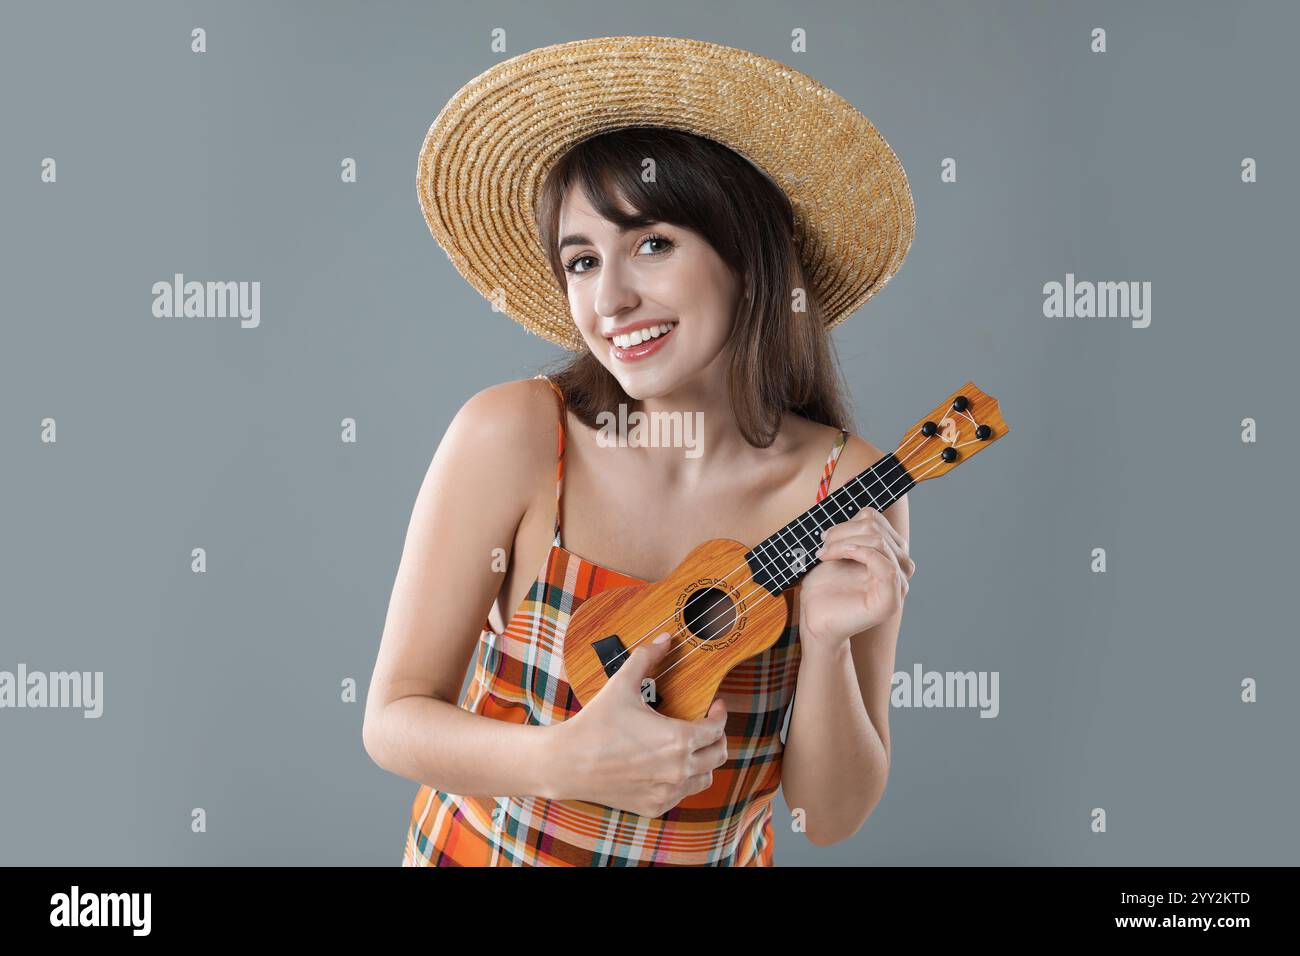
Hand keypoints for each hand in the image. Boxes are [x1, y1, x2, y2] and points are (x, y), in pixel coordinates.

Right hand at [550, 633, 727, 816]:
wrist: (566, 763)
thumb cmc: (595, 723)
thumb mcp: (622, 684)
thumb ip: (647, 658)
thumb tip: (666, 639)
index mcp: (678, 739)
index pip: (717, 729)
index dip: (720, 714)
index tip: (716, 706)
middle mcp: (679, 769)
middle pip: (718, 755)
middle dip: (718, 738)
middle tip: (708, 726)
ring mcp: (667, 792)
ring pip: (704, 779)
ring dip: (703, 761)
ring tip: (692, 747)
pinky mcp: (654, 806)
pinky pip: (682, 794)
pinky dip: (682, 780)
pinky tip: (669, 766)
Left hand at [799, 507, 915, 649]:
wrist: (815, 619)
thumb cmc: (824, 588)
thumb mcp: (837, 552)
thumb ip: (851, 532)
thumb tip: (856, 509)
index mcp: (889, 554)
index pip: (876, 520)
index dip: (848, 522)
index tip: (825, 537)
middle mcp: (900, 568)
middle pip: (877, 528)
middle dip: (843, 532)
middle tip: (822, 546)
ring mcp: (899, 585)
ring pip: (880, 542)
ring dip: (844, 542)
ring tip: (825, 554)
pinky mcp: (891, 600)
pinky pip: (885, 566)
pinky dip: (858, 553)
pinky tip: (837, 557)